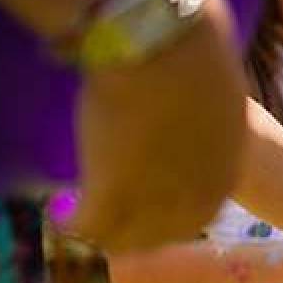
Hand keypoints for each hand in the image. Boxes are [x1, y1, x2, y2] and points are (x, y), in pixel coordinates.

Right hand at [70, 0, 246, 250]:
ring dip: (101, 230)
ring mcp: (155, 198)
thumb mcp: (215, 89)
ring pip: (125, 235)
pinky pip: (90, 225)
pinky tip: (58, 217)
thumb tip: (206, 48)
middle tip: (105, 221)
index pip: (197, 213)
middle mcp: (195, 195)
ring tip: (77, 221)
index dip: (168, 217)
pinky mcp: (113, 191)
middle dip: (133, 230)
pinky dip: (70, 225)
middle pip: (162, 232)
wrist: (163, 49)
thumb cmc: (191, 49)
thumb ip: (209, 97)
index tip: (145, 211)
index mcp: (224, 172)